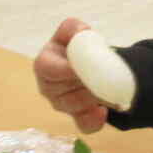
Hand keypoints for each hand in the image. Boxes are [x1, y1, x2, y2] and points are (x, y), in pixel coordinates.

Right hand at [35, 17, 107, 133]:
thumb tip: (82, 32)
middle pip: (62, 89)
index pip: (47, 68)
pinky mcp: (77, 118)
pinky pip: (84, 124)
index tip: (79, 67)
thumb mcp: (72, 33)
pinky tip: (103, 111)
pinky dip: (94, 120)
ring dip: (93, 97)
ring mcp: (61, 105)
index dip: (64, 69)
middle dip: (83, 83)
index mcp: (45, 64)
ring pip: (75, 106)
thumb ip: (73, 28)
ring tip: (108, 87)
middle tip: (102, 75)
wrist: (90, 65)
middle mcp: (48, 87)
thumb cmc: (76, 48)